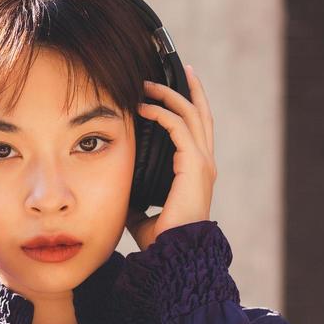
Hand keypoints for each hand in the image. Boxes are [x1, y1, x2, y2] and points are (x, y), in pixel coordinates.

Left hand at [124, 63, 216, 251]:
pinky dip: (163, 113)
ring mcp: (202, 163)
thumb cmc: (162, 239)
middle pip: (202, 114)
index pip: (195, 131)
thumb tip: (120, 193)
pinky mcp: (194, 165)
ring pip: (191, 115)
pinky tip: (145, 107)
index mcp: (196, 172)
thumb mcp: (143, 212)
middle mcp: (204, 163)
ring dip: (171, 95)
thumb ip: (136, 198)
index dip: (187, 108)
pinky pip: (178, 128)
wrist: (175, 254)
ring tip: (151, 82)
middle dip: (190, 90)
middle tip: (180, 69)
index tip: (173, 90)